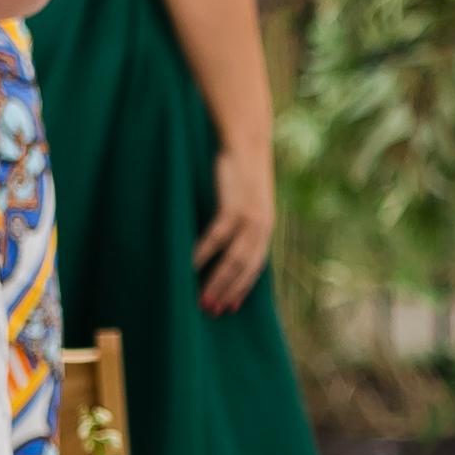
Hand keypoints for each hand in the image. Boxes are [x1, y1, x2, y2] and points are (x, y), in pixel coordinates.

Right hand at [197, 129, 275, 312]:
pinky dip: (203, 255)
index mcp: (265, 229)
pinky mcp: (234, 207)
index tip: (229, 308)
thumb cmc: (240, 172)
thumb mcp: (246, 201)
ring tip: (200, 298)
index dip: (242, 289)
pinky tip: (189, 268)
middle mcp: (262, 227)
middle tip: (210, 312)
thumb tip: (224, 246)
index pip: (255, 267)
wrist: (246, 142)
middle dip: (227, 292)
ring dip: (216, 281)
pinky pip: (216, 238)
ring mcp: (249, 218)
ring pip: (233, 259)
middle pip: (244, 269)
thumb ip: (240, 224)